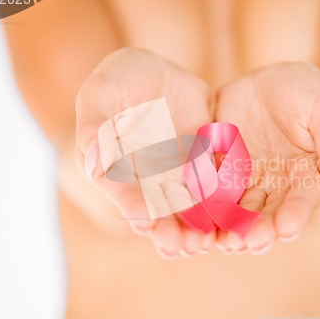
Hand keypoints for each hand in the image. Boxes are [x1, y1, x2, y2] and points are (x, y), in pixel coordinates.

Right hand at [75, 48, 214, 258]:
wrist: (157, 71)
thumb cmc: (119, 79)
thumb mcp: (102, 92)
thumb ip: (95, 125)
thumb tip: (92, 163)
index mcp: (113, 167)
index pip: (122, 191)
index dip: (133, 206)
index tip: (146, 220)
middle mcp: (144, 179)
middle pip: (154, 210)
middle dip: (166, 230)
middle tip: (179, 247)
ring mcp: (173, 174)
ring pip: (183, 207)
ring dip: (192, 227)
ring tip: (202, 244)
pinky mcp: (201, 164)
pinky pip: (211, 186)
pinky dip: (218, 203)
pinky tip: (228, 217)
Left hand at [214, 63, 319, 254]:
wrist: (268, 79)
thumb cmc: (306, 92)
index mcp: (309, 175)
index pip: (304, 198)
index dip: (296, 213)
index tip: (287, 227)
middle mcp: (279, 185)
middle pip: (269, 212)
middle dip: (259, 229)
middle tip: (247, 242)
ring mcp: (249, 180)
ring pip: (240, 209)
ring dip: (232, 226)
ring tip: (224, 241)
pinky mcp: (222, 170)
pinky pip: (212, 189)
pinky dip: (207, 205)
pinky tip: (199, 219)